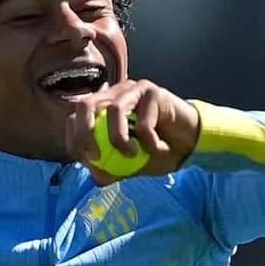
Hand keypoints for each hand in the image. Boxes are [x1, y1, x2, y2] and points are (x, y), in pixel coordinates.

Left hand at [65, 79, 200, 184]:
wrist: (189, 145)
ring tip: (132, 155)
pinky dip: (148, 142)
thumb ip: (110, 169)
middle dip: (85, 133)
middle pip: (86, 106)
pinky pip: (143, 121)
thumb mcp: (129, 167)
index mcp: (102, 108)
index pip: (76, 117)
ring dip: (119, 139)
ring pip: (114, 110)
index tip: (87, 160)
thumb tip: (95, 175)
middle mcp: (115, 94)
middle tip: (96, 156)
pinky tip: (158, 149)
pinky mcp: (154, 93)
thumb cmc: (156, 152)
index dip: (75, 138)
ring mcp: (134, 90)